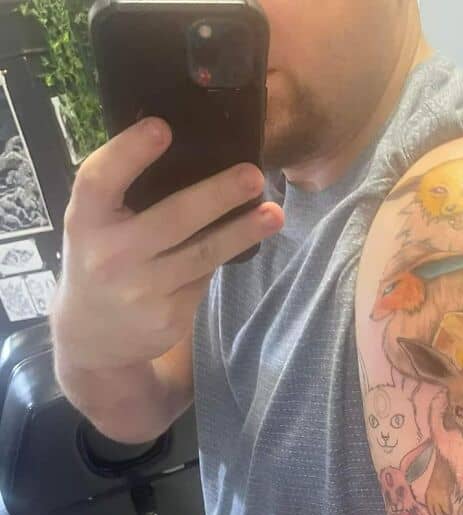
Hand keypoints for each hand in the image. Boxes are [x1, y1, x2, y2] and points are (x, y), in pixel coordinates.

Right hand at [53, 117, 283, 371]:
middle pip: (172, 219)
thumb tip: (195, 154)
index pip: (100, 180)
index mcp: (85, 221)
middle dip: (218, 196)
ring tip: (275, 214)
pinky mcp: (168, 317)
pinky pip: (204, 278)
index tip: (163, 127)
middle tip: (254, 175)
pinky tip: (245, 238)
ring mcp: (141, 291)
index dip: (130, 152)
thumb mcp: (94, 226)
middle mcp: (110, 256)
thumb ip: (123, 195)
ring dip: (242, 232)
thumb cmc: (100, 260)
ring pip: (202, 254)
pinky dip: (224, 255)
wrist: (92, 337)